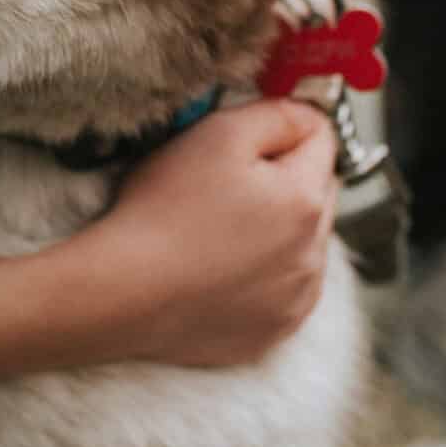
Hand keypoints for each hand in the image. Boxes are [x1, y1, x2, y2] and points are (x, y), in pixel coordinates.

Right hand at [94, 97, 339, 365]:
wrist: (124, 292)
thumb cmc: (162, 211)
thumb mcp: (218, 134)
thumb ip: (276, 116)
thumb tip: (309, 116)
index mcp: (306, 200)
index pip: (321, 139)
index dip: (280, 127)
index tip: (245, 137)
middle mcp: (314, 254)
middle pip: (316, 192)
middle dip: (283, 179)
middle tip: (224, 182)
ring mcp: (296, 298)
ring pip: (301, 243)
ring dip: (275, 230)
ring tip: (216, 230)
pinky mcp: (274, 330)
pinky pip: (283, 289)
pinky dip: (261, 275)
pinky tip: (218, 268)